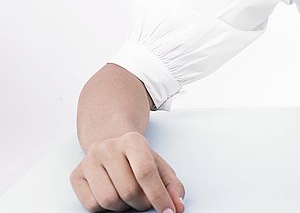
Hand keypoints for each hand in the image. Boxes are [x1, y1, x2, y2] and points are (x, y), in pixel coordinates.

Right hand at [70, 131, 185, 212]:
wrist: (111, 143)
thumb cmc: (137, 157)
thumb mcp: (158, 165)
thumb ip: (171, 185)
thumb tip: (177, 206)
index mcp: (133, 141)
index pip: (146, 172)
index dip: (158, 195)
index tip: (168, 211)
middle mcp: (108, 148)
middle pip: (128, 190)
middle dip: (141, 203)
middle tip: (144, 201)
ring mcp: (89, 161)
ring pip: (109, 200)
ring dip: (123, 207)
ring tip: (127, 197)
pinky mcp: (76, 175)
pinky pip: (92, 205)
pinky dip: (105, 208)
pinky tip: (112, 195)